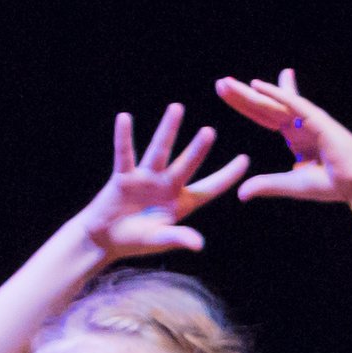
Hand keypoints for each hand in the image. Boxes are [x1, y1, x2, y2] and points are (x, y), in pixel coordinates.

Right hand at [76, 106, 251, 257]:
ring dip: (168, 130)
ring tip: (177, 108)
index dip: (227, 176)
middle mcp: (167, 186)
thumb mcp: (160, 240)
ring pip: (159, 150)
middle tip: (210, 130)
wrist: (106, 238)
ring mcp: (145, 179)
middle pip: (187, 163)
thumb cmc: (136, 240)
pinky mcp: (123, 177)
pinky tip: (125, 117)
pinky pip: (124, 154)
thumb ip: (178, 237)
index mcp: (183, 202)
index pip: (211, 188)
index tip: (245, 160)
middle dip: (198, 148)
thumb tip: (198, 244)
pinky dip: (124, 137)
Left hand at [217, 70, 351, 204]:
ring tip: (226, 83)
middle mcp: (300, 124)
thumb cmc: (334, 185)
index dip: (246, 106)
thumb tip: (240, 193)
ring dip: (249, 93)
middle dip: (242, 95)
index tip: (228, 94)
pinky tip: (258, 85)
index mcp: (296, 137)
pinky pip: (293, 104)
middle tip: (220, 83)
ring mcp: (309, 121)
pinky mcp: (318, 121)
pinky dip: (277, 93)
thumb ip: (267, 185)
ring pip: (273, 104)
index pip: (265, 117)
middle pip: (265, 106)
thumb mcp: (292, 184)